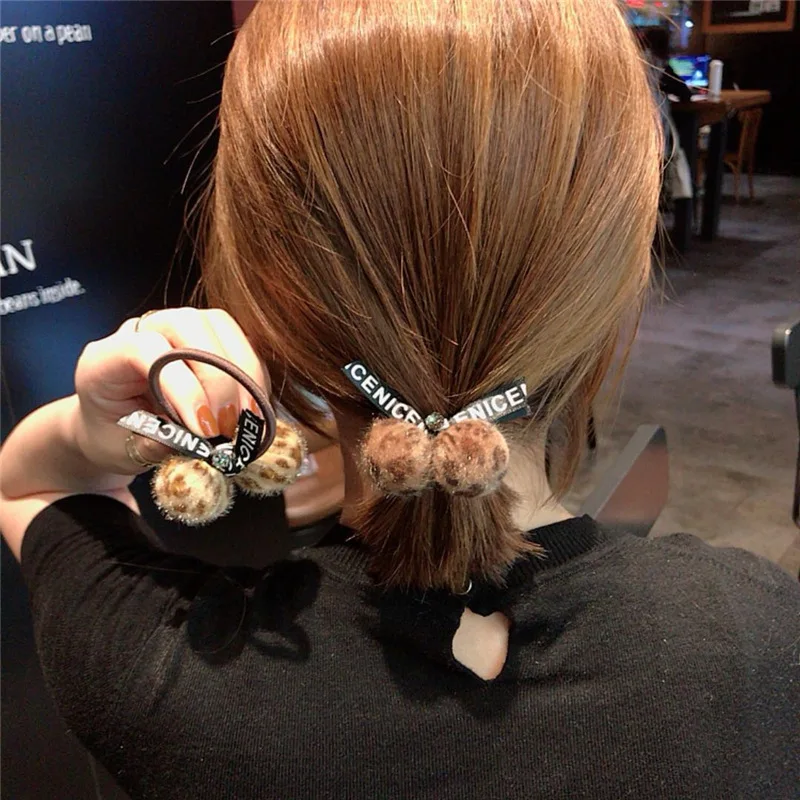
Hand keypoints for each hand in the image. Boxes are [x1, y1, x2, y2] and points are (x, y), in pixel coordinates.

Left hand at [73, 308, 268, 477]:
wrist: (110, 427)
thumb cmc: (111, 438)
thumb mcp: (122, 451)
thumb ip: (158, 442)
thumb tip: (200, 440)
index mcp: (104, 358)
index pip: (146, 350)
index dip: (182, 387)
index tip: (203, 430)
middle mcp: (140, 330)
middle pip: (187, 324)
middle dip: (217, 376)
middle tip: (226, 425)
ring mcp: (175, 328)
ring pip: (220, 325)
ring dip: (243, 373)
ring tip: (245, 419)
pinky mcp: (206, 337)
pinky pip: (240, 341)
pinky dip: (253, 375)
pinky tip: (252, 408)